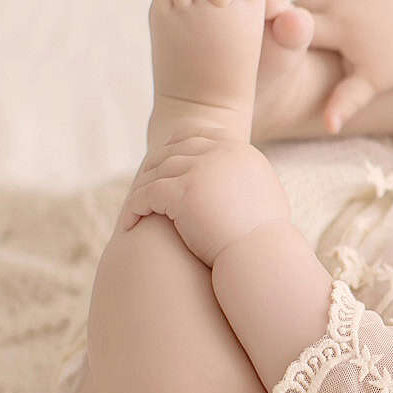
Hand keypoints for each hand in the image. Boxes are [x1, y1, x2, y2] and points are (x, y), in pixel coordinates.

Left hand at [116, 137, 292, 267]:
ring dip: (141, 191)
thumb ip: (245, 179)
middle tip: (140, 186)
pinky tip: (129, 224)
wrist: (261, 257)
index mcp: (240, 151)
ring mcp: (201, 169)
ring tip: (133, 209)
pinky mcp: (183, 191)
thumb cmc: (263, 238)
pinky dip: (134, 208)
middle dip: (153, 166)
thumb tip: (237, 178)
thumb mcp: (262, 195)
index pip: (200, 136)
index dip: (176, 146)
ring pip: (157, 172)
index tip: (162, 161)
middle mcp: (221, 153)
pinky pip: (147, 193)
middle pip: (174, 150)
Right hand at [286, 0, 392, 132]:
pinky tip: (341, 12)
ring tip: (321, 31)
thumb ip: (346, 102)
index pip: (291, 30)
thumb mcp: (373, 83)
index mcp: (339, 25)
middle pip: (300, 9)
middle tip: (298, 46)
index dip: (287, 42)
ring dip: (313, 10)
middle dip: (296, 26)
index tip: (283, 55)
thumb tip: (329, 127)